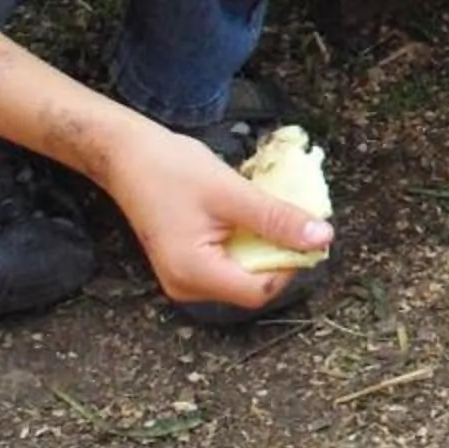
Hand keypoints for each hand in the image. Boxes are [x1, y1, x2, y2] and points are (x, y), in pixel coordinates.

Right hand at [97, 122, 333, 310]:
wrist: (126, 156)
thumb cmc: (171, 170)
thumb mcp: (231, 192)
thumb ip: (276, 218)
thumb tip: (321, 237)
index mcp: (194, 274)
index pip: (260, 291)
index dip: (291, 265)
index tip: (308, 233)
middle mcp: (186, 286)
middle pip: (252, 286)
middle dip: (279, 255)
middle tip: (295, 219)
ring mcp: (184, 278)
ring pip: (242, 275)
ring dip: (264, 248)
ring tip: (272, 214)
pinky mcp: (186, 264)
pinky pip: (228, 263)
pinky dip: (247, 244)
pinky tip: (251, 218)